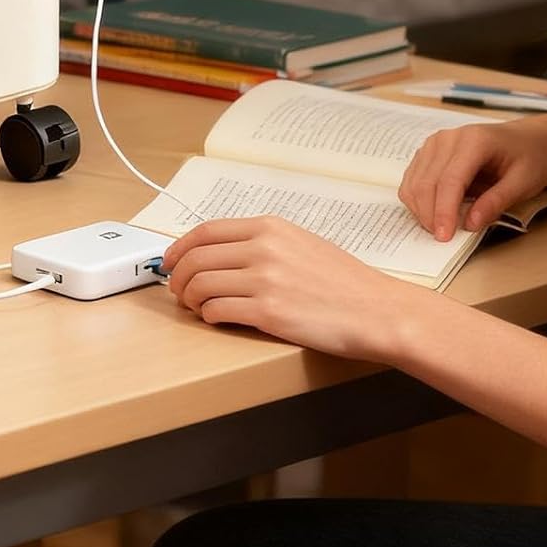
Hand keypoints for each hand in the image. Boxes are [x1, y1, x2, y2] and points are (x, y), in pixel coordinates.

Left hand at [162, 216, 420, 359]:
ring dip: (190, 300)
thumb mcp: (301, 243)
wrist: (377, 311)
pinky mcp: (269, 313)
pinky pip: (217, 311)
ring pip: (200, 285)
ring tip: (197, 308)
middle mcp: (263, 248)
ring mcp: (265, 280)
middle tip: (179, 292)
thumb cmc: (344, 282)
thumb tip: (220, 254)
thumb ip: (262, 242)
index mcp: (270, 227)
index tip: (169, 262)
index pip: (206, 231)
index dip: (179, 247)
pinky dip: (208, 317)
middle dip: (178, 277)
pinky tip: (216, 320)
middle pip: (196, 258)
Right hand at [398, 117, 546, 241]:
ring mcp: (435, 143)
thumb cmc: (529, 158)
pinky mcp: (428, 151)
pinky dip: (418, 200)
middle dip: (430, 215)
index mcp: (475, 141)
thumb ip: (496, 201)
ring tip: (442, 225)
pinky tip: (435, 211)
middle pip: (427, 183)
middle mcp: (448, 139)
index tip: (444, 236)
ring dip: (422, 210)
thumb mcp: (524, 183)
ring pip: (414, 183)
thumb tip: (471, 223)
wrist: (527, 138)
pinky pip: (412, 180)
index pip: (450, 180)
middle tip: (443, 238)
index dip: (444, 211)